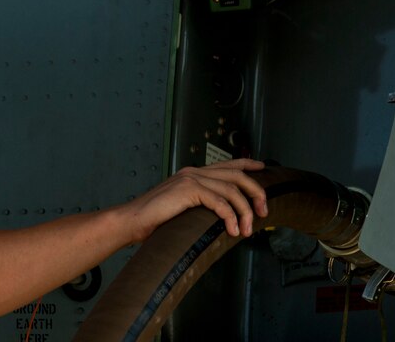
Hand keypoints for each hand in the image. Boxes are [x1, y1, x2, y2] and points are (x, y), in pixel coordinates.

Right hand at [123, 158, 267, 242]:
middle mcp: (193, 172)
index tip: (262, 168)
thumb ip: (199, 205)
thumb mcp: (181, 208)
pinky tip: (233, 230)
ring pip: (232, 190)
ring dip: (245, 211)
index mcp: (192, 173)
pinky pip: (220, 202)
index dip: (247, 165)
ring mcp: (190, 179)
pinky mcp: (188, 190)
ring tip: (248, 230)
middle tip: (263, 212)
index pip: (226, 164)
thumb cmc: (153, 220)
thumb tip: (222, 218)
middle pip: (236, 175)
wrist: (132, 220)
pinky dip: (231, 217)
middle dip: (255, 192)